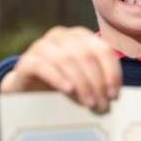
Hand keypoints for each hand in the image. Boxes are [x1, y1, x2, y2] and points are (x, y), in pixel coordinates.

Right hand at [0, 26, 121, 111]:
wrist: (29, 89)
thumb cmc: (64, 83)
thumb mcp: (86, 78)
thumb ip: (100, 79)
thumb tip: (115, 94)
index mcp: (81, 36)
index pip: (103, 50)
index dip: (112, 73)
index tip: (114, 95)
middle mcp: (61, 35)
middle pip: (86, 56)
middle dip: (97, 82)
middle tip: (102, 104)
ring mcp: (42, 45)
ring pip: (67, 60)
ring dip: (82, 84)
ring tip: (89, 103)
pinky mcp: (26, 60)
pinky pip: (43, 66)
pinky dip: (58, 78)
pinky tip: (68, 90)